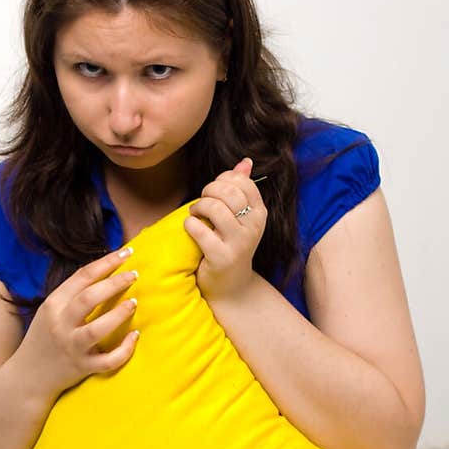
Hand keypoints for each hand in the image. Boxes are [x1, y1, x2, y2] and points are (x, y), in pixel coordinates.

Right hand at [18, 245, 140, 401]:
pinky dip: (125, 349)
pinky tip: (135, 336)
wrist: (27, 376)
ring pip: (99, 328)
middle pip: (90, 297)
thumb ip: (71, 296)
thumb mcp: (49, 312)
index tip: (127, 253)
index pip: (82, 276)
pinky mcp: (82, 367)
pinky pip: (108, 360)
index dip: (107, 262)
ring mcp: (72, 347)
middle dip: (116, 282)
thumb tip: (105, 274)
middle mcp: (61, 324)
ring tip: (134, 302)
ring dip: (120, 313)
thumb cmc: (43, 340)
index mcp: (53, 305)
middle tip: (134, 274)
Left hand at [183, 156, 266, 302]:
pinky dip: (189, 225)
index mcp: (259, 212)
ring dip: (197, 208)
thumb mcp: (240, 217)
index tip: (213, 192)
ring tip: (195, 216)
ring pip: (214, 207)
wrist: (231, 287)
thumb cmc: (230, 246)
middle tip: (201, 204)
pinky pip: (198, 229)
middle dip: (207, 192)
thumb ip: (241, 189)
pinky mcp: (222, 257)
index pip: (241, 181)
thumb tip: (246, 161)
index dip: (221, 180)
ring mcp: (239, 242)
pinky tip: (191, 230)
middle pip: (227, 191)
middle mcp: (253, 226)